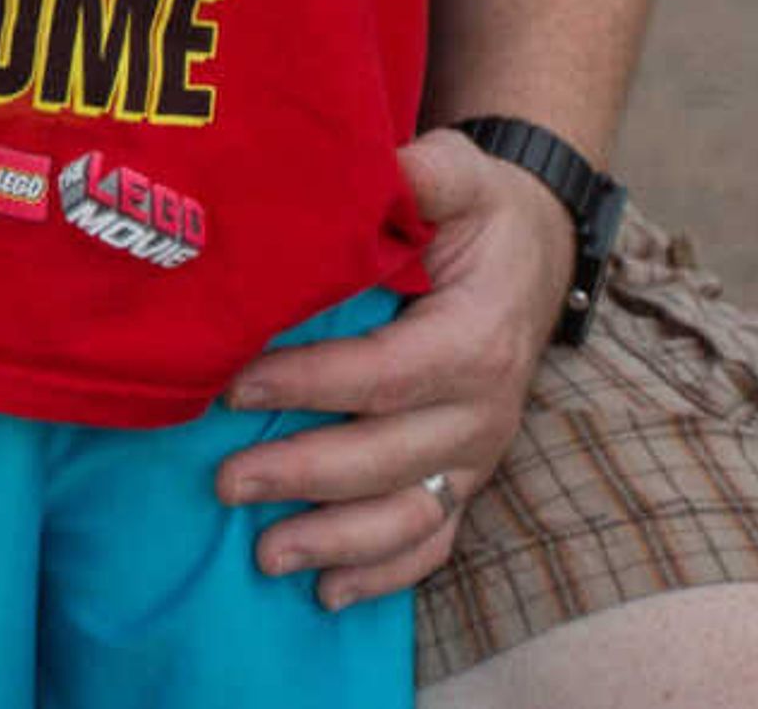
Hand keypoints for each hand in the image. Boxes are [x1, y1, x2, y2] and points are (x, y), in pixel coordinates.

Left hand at [214, 126, 575, 606]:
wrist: (533, 252)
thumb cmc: (478, 212)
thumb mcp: (458, 175)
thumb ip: (422, 171)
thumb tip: (375, 165)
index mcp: (476, 339)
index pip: (386, 375)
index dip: (311, 385)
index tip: (234, 386)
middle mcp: (483, 410)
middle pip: (388, 458)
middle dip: (303, 475)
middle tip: (223, 480)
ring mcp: (475, 453)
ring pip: (410, 515)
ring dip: (337, 543)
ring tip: (265, 555)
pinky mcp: (464, 475)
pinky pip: (433, 539)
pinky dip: (384, 574)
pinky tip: (327, 593)